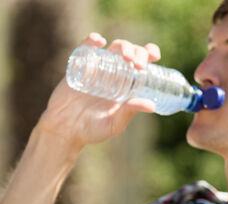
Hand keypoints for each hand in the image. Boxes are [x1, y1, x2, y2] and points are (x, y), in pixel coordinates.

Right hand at [37, 32, 160, 150]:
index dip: (150, 53)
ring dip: (123, 47)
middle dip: (138, 52)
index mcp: (129, 85)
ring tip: (126, 57)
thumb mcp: (115, 123)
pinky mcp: (79, 66)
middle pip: (131, 53)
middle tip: (138, 65)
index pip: (143, 63)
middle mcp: (116, 74)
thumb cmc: (93, 130)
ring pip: (114, 48)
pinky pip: (86, 48)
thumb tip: (152, 106)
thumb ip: (129, 112)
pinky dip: (92, 40)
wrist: (64, 130)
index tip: (154, 56)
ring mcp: (98, 68)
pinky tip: (99, 41)